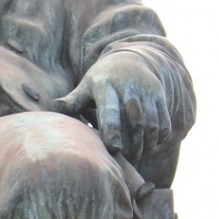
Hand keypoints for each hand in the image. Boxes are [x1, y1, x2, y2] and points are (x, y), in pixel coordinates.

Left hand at [54, 53, 171, 163]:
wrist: (131, 57)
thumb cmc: (103, 78)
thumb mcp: (86, 85)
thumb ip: (73, 100)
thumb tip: (54, 107)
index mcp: (107, 87)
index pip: (110, 110)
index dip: (112, 129)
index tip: (114, 148)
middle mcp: (129, 88)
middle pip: (135, 121)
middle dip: (133, 143)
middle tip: (128, 160)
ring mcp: (147, 92)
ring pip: (152, 123)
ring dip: (147, 143)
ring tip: (139, 156)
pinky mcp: (159, 95)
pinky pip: (164, 120)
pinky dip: (160, 136)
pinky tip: (152, 147)